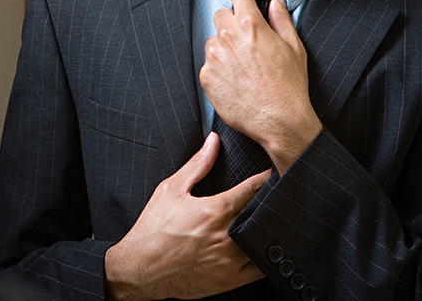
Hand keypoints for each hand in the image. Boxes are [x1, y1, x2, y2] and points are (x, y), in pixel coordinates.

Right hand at [104, 133, 267, 300]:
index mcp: (214, 210)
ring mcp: (230, 260)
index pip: (253, 189)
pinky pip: (262, 269)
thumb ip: (197, 165)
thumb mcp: (171, 190)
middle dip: (273, 202)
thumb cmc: (153, 228)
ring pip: (265, 242)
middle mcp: (226, 235)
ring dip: (271, 228)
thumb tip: (213, 141)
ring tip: (275, 219)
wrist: (140, 268)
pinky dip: (268, 256)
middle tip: (280, 195)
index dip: (268, 179)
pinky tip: (265, 246)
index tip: (278, 171)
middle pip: (264, 214)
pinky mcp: (231, 280)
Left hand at [201, 0, 320, 173]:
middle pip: (221, 14)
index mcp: (250, 25)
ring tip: (244, 65)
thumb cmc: (290, 85)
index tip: (247, 6)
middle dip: (232, 22)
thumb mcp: (294, 46)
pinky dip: (219, 68)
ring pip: (213, 40)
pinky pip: (209, 63)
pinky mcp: (206, 76)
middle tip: (248, 41)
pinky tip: (236, 80)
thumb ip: (281, 17)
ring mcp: (214, 57)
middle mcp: (227, 37)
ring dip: (224, 46)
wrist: (279, 121)